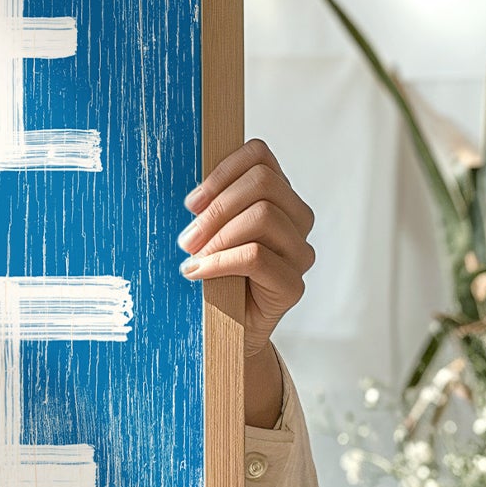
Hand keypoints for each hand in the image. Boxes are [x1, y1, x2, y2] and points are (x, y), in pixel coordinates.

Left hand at [178, 138, 315, 426]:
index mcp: (276, 196)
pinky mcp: (293, 285)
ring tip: (190, 256)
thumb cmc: (212, 274)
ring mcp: (300, 252)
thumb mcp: (207, 232)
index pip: (260, 155)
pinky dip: (219, 261)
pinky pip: (256, 256)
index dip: (222, 170)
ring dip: (217, 235)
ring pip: (263, 216)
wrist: (223, 331)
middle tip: (186, 237)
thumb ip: (208, 204)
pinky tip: (195, 273)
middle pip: (263, 182)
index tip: (192, 202)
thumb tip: (188, 193)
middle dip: (217, 206)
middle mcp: (297, 220)